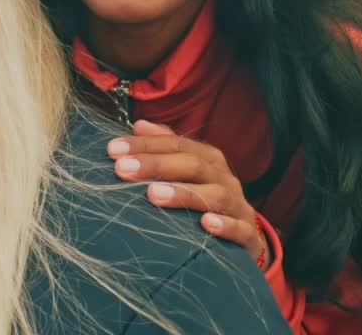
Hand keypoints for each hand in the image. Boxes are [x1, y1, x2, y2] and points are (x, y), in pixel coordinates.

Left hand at [107, 120, 267, 263]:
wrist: (243, 236)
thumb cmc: (204, 197)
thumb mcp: (186, 171)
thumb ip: (165, 147)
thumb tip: (139, 125)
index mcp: (208, 160)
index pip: (176, 145)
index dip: (145, 145)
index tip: (113, 150)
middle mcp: (224, 179)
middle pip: (193, 165)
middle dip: (156, 165)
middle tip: (122, 169)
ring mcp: (238, 206)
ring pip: (216, 195)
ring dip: (183, 193)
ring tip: (152, 194)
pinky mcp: (248, 235)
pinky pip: (240, 229)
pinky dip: (225, 225)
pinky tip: (205, 224)